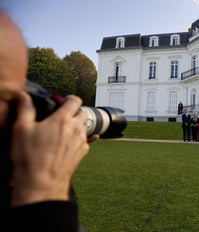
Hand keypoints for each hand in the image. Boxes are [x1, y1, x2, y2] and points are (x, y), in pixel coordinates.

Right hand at [9, 92, 93, 206]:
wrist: (41, 183)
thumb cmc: (30, 157)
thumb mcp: (22, 129)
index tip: (63, 101)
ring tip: (61, 133)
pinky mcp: (83, 152)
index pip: (75, 100)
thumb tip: (22, 95)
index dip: (69, 99)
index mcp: (62, 119)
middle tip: (61, 118)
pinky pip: (84, 140)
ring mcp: (81, 141)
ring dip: (76, 126)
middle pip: (83, 113)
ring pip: (84, 127)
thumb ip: (25, 109)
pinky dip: (77, 139)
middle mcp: (76, 128)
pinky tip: (65, 144)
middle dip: (74, 113)